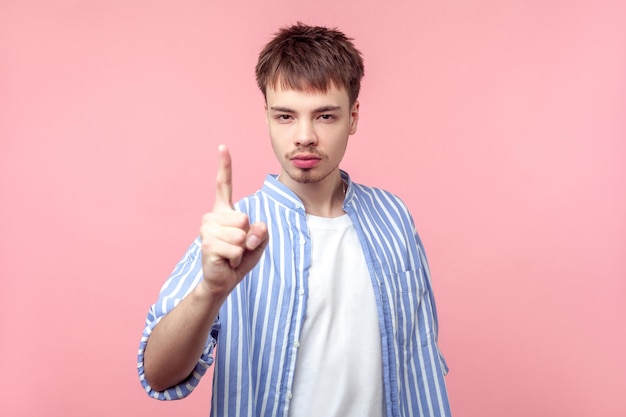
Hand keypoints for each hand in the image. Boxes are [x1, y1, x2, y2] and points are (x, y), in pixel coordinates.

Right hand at [199, 145, 267, 297]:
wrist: (222, 280)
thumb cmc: (240, 258)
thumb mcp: (259, 242)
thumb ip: (262, 232)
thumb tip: (254, 227)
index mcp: (224, 211)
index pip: (223, 184)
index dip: (224, 166)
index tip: (223, 147)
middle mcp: (212, 216)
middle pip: (244, 217)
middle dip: (249, 237)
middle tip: (239, 247)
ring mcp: (207, 230)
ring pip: (240, 234)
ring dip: (242, 249)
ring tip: (232, 254)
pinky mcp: (207, 244)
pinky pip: (236, 248)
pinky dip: (237, 257)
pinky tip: (227, 260)